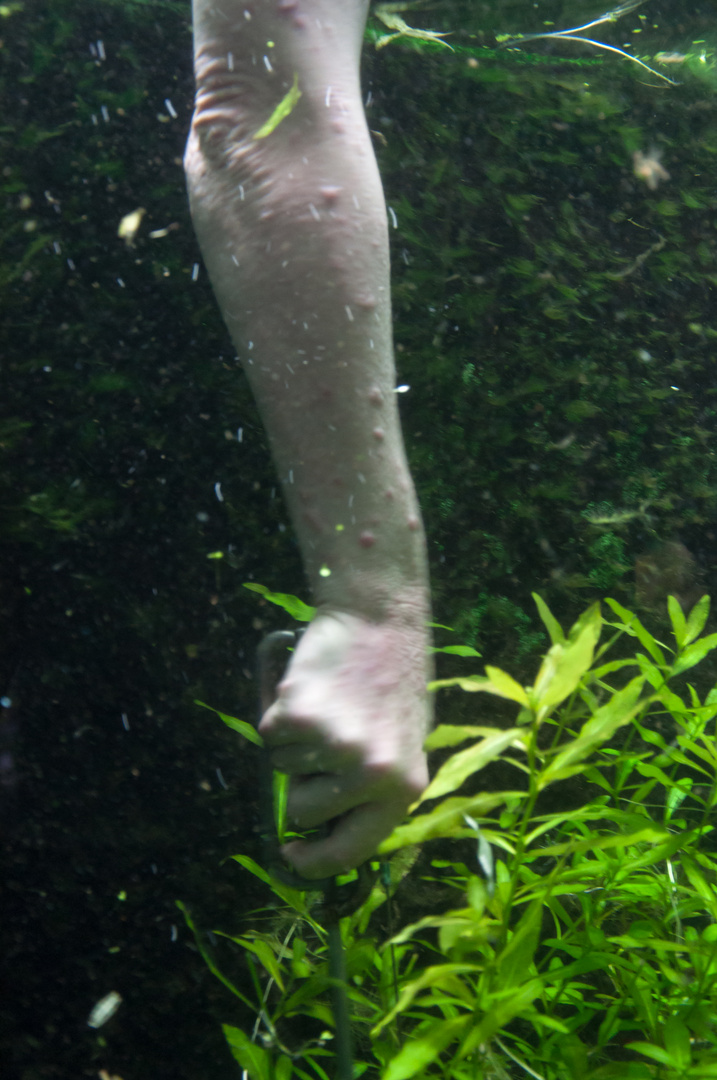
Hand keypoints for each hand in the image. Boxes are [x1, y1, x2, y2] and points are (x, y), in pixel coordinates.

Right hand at [258, 609, 431, 879]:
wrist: (379, 618)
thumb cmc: (392, 681)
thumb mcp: (400, 744)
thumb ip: (370, 790)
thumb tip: (321, 831)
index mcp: (403, 787)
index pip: (350, 850)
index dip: (314, 861)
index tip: (291, 855)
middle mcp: (371, 775)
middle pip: (301, 812)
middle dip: (301, 783)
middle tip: (326, 740)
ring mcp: (334, 747)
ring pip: (282, 768)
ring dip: (295, 743)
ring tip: (329, 705)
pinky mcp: (299, 718)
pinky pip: (268, 735)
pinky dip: (279, 715)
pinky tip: (310, 690)